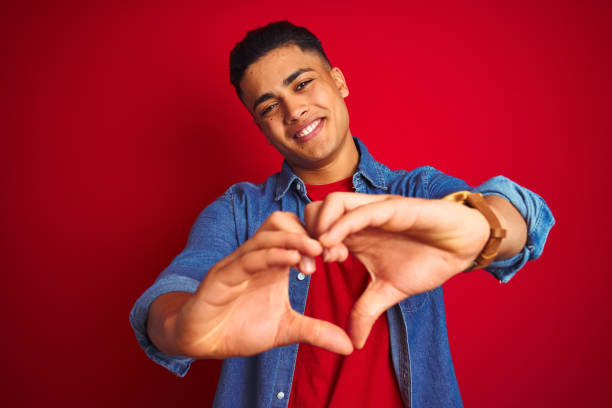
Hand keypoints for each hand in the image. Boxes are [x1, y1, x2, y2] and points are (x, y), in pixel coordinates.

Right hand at [171, 211, 352, 358]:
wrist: (202, 341)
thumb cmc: (240, 328)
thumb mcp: (286, 330)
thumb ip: (316, 332)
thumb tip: (350, 346)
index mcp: (273, 264)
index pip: (297, 234)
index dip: (320, 239)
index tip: (341, 255)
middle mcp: (257, 257)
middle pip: (282, 222)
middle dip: (308, 232)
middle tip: (330, 252)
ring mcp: (239, 263)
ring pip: (266, 234)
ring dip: (293, 239)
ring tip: (317, 251)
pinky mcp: (222, 275)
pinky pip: (248, 257)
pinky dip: (271, 255)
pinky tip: (292, 261)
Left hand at [305, 193, 489, 347]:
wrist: (462, 246)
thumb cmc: (427, 260)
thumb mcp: (389, 291)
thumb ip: (366, 310)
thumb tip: (354, 343)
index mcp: (354, 235)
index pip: (314, 229)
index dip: (304, 248)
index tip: (307, 272)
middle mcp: (359, 219)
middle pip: (315, 211)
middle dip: (304, 235)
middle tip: (310, 264)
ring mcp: (373, 210)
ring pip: (332, 203)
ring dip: (319, 226)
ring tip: (323, 255)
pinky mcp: (392, 207)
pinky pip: (360, 211)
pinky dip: (341, 224)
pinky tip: (333, 244)